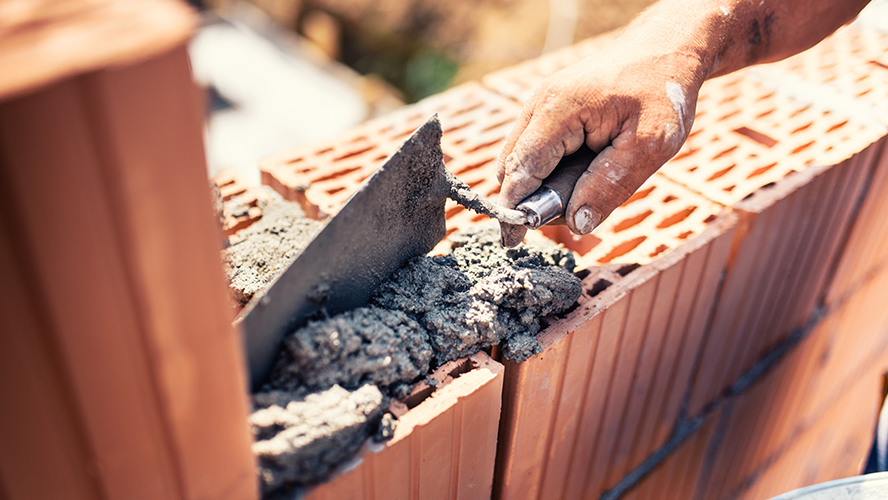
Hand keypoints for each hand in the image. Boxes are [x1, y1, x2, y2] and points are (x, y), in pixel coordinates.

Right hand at [496, 38, 704, 244]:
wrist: (668, 49)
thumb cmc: (663, 92)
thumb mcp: (650, 144)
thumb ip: (611, 185)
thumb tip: (577, 223)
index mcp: (559, 110)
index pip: (522, 168)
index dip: (516, 208)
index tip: (513, 241)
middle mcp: (540, 104)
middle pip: (512, 166)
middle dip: (530, 198)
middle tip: (568, 215)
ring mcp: (542, 104)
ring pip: (520, 159)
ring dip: (541, 184)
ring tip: (583, 191)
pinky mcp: (549, 110)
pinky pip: (535, 149)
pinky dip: (549, 170)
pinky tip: (582, 173)